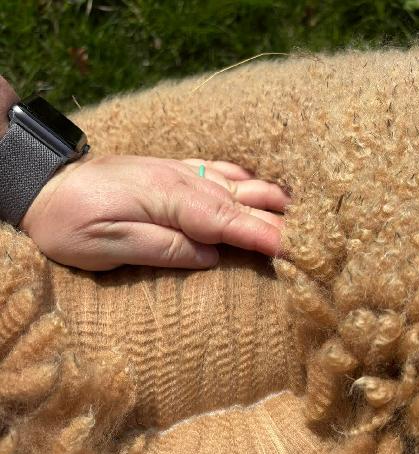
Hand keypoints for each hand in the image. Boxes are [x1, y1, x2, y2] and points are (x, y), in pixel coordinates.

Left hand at [20, 156, 288, 270]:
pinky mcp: (171, 170)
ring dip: (266, 199)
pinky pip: (216, 170)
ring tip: (298, 213)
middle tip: (310, 238)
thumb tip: (210, 254)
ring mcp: (176, 172)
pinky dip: (242, 179)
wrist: (44, 186)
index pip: (222, 221)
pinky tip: (257, 186)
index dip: (258, 235)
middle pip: (237, 202)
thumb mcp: (106, 246)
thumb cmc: (68, 224)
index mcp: (165, 200)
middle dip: (275, 220)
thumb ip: (160, 248)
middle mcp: (178, 180)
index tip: (290, 248)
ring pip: (233, 184)